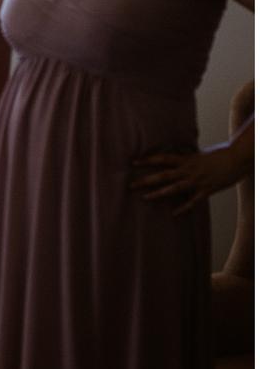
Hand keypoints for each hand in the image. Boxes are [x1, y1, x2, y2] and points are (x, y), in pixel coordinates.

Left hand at [131, 144, 249, 214]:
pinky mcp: (207, 190)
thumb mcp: (199, 154)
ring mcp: (198, 181)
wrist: (239, 158)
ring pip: (175, 189)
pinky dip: (183, 208)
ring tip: (145, 198)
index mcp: (187, 159)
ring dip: (159, 193)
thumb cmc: (220, 154)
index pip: (163, 159)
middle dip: (146, 180)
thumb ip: (187, 158)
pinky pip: (193, 201)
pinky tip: (174, 214)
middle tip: (130, 185)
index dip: (148, 160)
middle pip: (164, 175)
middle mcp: (189, 170)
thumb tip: (176, 158)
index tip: (133, 162)